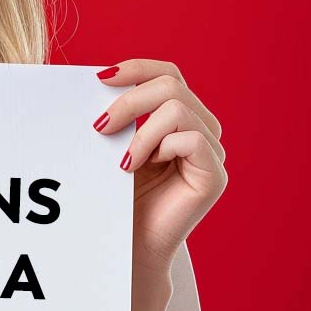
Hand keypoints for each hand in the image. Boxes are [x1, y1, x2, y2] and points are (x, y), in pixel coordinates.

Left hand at [92, 58, 227, 280]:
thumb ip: (117, 112)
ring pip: (177, 107)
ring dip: (139, 129)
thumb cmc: (117, 192)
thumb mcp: (114, 142)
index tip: (98, 79)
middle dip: (128, 100)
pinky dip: (156, 147)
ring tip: (119, 159)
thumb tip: (97, 77)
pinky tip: (134, 167)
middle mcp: (201, 128)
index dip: (136, 69)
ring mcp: (211, 151)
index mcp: (180, 116)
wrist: (126, 241)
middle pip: (171, 84)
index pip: (167, 73)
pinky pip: (191, 139)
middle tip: (98, 126)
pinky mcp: (214, 174)